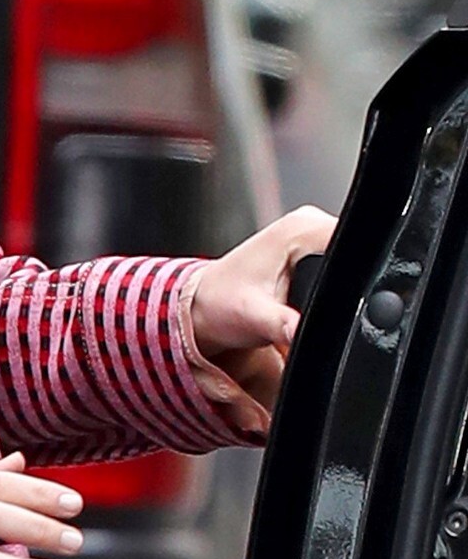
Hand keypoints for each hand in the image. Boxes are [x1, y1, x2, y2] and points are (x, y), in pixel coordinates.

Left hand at [189, 205, 335, 422]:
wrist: (199, 307)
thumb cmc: (219, 304)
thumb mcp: (254, 318)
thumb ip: (284, 326)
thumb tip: (306, 333)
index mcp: (298, 228)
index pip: (351, 238)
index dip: (358, 270)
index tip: (349, 298)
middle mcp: (305, 224)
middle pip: (353, 250)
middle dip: (349, 282)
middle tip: (317, 307)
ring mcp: (307, 236)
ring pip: (346, 258)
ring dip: (339, 284)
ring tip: (309, 304)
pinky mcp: (307, 251)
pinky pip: (334, 263)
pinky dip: (330, 283)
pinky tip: (313, 299)